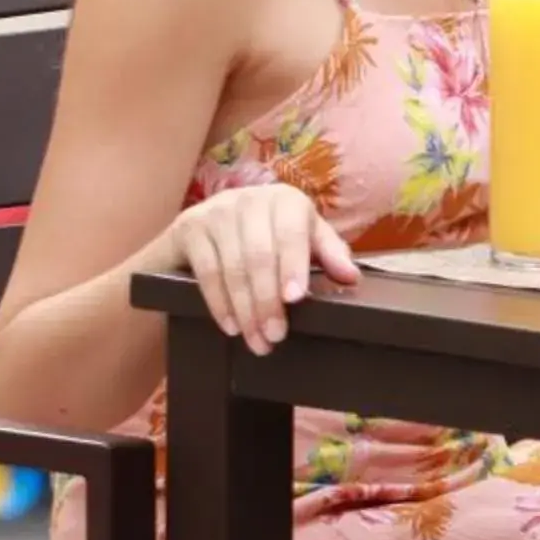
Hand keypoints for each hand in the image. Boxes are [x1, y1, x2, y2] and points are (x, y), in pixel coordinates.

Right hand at [160, 184, 357, 355]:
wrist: (208, 226)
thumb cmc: (269, 235)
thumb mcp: (303, 238)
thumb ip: (328, 254)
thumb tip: (351, 277)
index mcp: (286, 200)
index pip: (290, 234)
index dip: (292, 266)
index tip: (294, 300)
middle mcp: (250, 199)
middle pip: (259, 256)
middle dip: (267, 301)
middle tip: (274, 335)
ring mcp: (215, 211)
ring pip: (233, 268)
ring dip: (245, 310)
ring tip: (257, 340)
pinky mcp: (189, 227)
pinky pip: (206, 271)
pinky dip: (219, 303)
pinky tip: (231, 326)